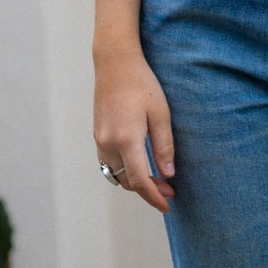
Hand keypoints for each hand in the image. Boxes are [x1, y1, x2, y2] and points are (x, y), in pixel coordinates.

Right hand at [93, 48, 175, 212]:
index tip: (167, 205)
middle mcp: (108, 143)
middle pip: (127, 181)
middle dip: (148, 190)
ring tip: (157, 180)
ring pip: (116, 174)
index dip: (154, 197)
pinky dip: (124, 171)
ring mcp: (100, 139)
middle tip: (169, 190)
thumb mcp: (161, 114)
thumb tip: (168, 175)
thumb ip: (164, 146)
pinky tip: (139, 166)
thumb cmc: (142, 84)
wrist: (115, 62)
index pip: (139, 180)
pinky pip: (108, 163)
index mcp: (126, 139)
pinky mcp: (97, 134)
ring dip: (135, 182)